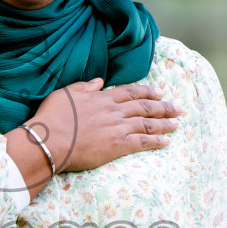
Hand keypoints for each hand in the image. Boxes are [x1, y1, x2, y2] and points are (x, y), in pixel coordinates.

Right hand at [26, 79, 180, 174]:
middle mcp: (113, 111)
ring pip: (147, 123)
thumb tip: (98, 81)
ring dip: (164, 123)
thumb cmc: (52, 117)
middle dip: (163, 106)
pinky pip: (142, 142)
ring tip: (177, 123)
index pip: (130, 92)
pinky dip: (156, 141)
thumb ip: (84, 87)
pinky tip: (166, 141)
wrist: (50, 140)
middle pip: (144, 107)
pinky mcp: (117, 146)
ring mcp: (117, 128)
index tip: (159, 91)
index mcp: (102, 97)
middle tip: (177, 107)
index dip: (146, 91)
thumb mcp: (66, 94)